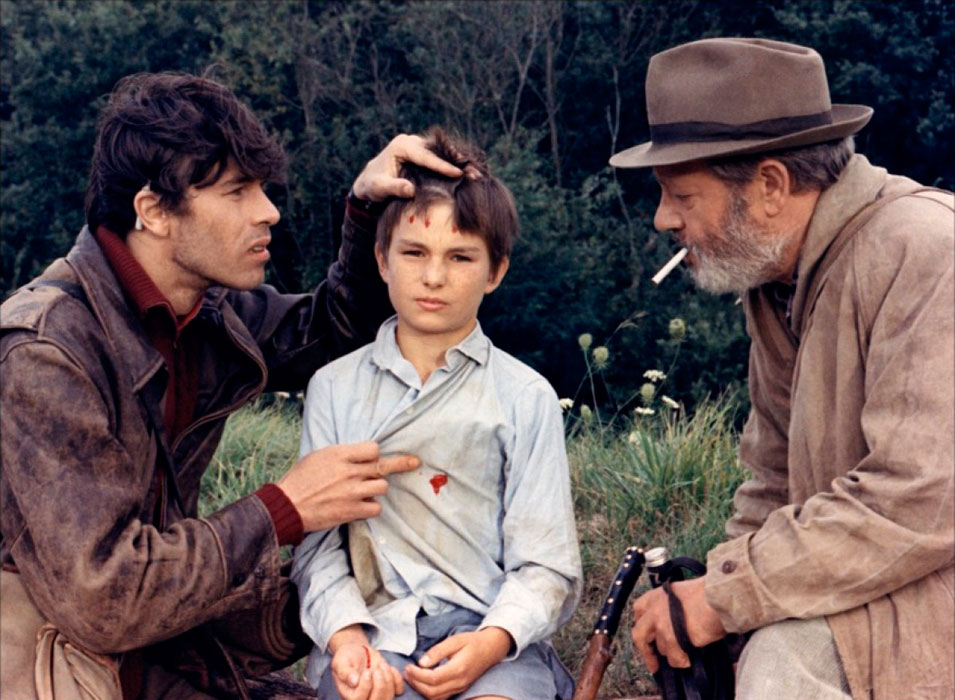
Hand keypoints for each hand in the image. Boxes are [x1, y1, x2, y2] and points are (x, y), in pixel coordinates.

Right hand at [277, 442, 418, 531]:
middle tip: (414, 462)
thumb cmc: (300, 479)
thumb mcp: (319, 456)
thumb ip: (342, 455)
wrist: (287, 505)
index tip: (372, 458)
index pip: (373, 448)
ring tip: (363, 492)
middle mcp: (349, 471)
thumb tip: (362, 455)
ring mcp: (352, 492)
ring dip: (376, 489)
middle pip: (384, 466)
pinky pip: (376, 508)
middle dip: (399, 464)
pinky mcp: (352, 510)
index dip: (374, 454)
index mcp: (339, 454)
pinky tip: (361, 506)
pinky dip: (371, 507)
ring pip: (382, 487)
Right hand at [328, 626, 403, 699]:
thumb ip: (345, 672)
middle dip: (380, 685)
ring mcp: (378, 694)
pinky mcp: (389, 688)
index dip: (365, 687)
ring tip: (381, 664)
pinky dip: (397, 678)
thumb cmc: (347, 658)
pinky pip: (399, 690)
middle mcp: (364, 698)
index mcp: (349, 695)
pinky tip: (389, 667)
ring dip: (388, 679)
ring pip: (388, 697)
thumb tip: (354, 682)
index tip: (367, 671)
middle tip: (376, 669)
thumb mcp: (341, 661)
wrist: (358, 652)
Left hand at [351, 134, 463, 200]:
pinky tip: (467, 172)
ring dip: (458, 161)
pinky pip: (440, 156)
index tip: (458, 173)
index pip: (426, 156)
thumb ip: (394, 188)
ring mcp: (418, 145)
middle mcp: (411, 141)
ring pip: (441, 151)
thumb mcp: (380, 189)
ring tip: (475, 171)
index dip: (442, 165)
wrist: (369, 182)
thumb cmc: (372, 185)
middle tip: (473, 170)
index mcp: (401, 146)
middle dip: (456, 160)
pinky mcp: (422, 152)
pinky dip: (453, 163)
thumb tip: (410, 190)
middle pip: (438, 150)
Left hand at [403, 627, 511, 699]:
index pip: (433, 679)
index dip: (417, 675)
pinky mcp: (460, 689)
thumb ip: (437, 651)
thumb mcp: (455, 640)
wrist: (492, 648)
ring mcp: (460, 688)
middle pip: (432, 692)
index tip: (408, 667)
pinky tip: (422, 681)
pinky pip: (441, 696)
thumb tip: (421, 662)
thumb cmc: (472, 641)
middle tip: (407, 671)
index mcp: (458, 669)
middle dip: (416, 683)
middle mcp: (460, 682)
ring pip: (436, 697)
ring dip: (421, 689)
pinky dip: (429, 692)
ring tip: (412, 676)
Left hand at [630, 577, 726, 673]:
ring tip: (684, 653)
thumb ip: (670, 607)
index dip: (641, 624)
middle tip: (652, 663)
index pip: (638, 611)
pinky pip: (673, 657)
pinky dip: (681, 661)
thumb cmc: (707, 595)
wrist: (718, 599)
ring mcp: (661, 625)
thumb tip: (671, 623)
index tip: (646, 636)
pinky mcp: (672, 638)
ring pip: (660, 648)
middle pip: (639, 634)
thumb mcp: (681, 594)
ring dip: (672, 653)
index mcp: (656, 596)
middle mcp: (654, 610)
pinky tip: (688, 659)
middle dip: (645, 651)